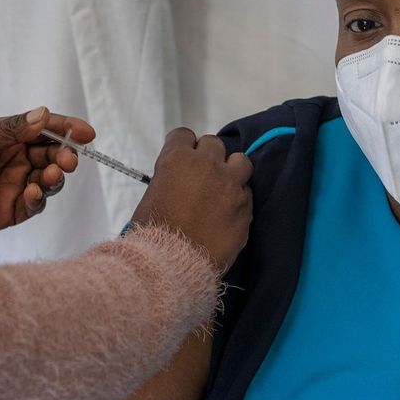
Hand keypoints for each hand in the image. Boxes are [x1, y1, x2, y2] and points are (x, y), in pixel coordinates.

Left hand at [0, 107, 94, 241]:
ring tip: (51, 174)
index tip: (87, 133)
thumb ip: (10, 130)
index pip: (44, 129)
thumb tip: (44, 113)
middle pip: (51, 154)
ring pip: (48, 180)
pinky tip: (34, 192)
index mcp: (6, 136)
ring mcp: (13, 185)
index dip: (67, 129)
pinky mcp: (9, 210)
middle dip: (64, 155)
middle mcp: (14, 159)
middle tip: (67, 159)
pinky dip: (40, 198)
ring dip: (55, 176)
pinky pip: (34, 204)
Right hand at [128, 128, 252, 271]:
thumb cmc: (153, 231)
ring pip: (242, 162)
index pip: (184, 135)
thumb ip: (172, 179)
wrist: (173, 264)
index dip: (182, 148)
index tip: (181, 160)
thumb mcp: (153, 195)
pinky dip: (238, 200)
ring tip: (224, 188)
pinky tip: (228, 214)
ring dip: (232, 171)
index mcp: (178, 159)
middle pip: (214, 144)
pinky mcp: (246, 208)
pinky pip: (247, 195)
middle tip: (201, 177)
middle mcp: (208, 165)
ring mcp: (231, 186)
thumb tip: (181, 181)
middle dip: (207, 157)